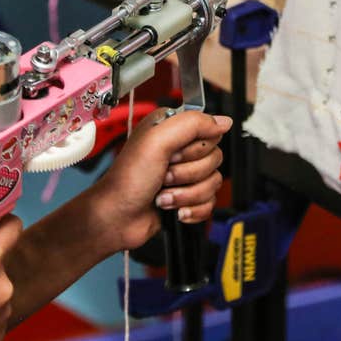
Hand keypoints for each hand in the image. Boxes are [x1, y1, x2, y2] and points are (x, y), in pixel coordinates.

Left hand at [90, 108, 230, 251]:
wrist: (117, 218)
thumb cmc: (127, 181)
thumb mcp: (157, 142)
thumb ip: (192, 124)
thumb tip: (223, 121)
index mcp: (172, 128)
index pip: (210, 130)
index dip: (195, 148)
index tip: (174, 155)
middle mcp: (179, 148)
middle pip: (214, 158)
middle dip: (188, 174)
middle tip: (164, 176)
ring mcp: (184, 174)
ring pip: (213, 182)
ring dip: (187, 194)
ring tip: (164, 194)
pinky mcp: (188, 196)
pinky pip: (210, 202)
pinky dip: (191, 209)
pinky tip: (173, 208)